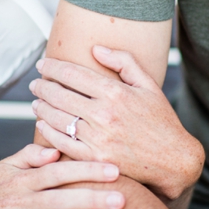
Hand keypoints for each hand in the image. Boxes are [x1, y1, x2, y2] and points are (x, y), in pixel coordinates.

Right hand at [0, 144, 124, 208]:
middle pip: (59, 196)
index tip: (114, 171)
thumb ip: (32, 153)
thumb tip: (56, 149)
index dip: (86, 170)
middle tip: (121, 199)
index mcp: (23, 177)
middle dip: (91, 197)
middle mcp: (19, 198)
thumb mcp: (7, 164)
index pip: (59, 171)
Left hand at [31, 46, 204, 201]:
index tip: (43, 64)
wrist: (173, 159)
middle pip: (59, 95)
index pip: (73, 74)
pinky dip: (48, 131)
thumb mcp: (149, 85)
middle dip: (42, 86)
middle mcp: (105, 115)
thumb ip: (124, 62)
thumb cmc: (162, 120)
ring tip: (36, 102)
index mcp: (117, 93)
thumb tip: (96, 49)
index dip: (53, 67)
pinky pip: (62, 142)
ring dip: (41, 108)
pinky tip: (43, 124)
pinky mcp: (94, 158)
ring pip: (57, 118)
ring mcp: (98, 138)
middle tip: (35, 84)